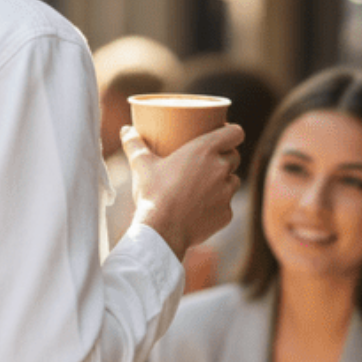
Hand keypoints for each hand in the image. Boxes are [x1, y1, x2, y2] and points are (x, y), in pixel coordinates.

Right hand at [121, 123, 242, 261]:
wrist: (161, 231)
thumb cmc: (152, 193)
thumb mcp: (141, 165)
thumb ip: (134, 144)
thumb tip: (126, 130)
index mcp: (205, 150)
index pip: (235, 133)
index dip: (231, 132)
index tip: (220, 133)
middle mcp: (221, 169)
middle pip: (234, 156)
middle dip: (224, 157)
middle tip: (206, 161)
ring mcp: (226, 193)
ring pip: (233, 182)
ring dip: (223, 181)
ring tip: (204, 185)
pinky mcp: (226, 214)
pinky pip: (226, 205)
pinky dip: (216, 206)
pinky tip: (200, 208)